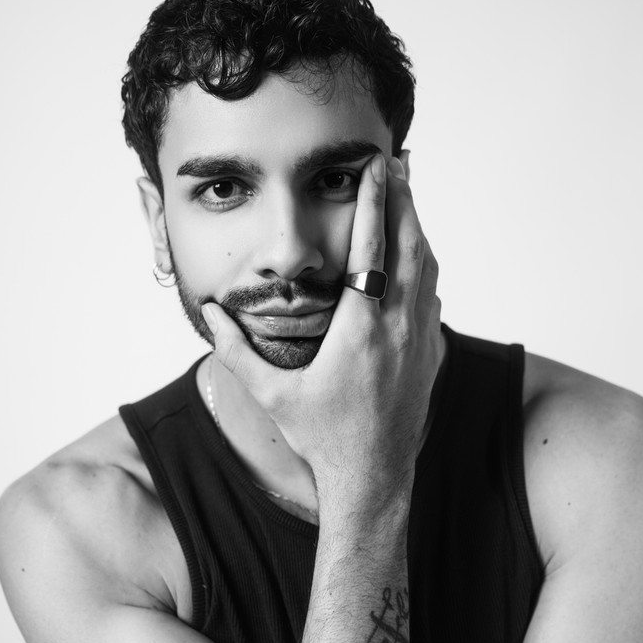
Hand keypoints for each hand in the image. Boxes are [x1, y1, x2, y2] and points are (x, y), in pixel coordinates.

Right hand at [203, 154, 441, 502]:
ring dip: (417, 228)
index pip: (372, 249)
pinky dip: (424, 265)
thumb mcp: (272, 396)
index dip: (373, 202)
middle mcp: (399, 328)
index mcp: (362, 330)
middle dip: (404, 199)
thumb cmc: (323, 439)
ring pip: (428, 268)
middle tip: (396, 163)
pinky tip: (415, 257)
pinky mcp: (431, 354)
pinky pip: (432, 295)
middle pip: (412, 245)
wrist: (374, 479)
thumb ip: (236, 353)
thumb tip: (211, 314)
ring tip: (406, 197)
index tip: (374, 166)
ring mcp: (421, 340)